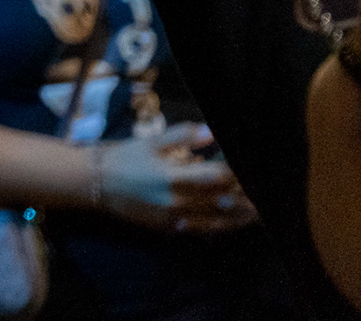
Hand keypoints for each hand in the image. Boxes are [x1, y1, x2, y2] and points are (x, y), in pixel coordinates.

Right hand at [93, 122, 257, 233]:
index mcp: (173, 177)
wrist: (95, 184)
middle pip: (224, 200)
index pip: (218, 177)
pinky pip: (205, 229)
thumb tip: (212, 131)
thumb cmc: (123, 158)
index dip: (238, 171)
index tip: (251, 163)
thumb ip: (182, 136)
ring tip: (260, 208)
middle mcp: (178, 201)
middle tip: (265, 188)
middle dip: (247, 195)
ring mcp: (175, 218)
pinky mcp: (171, 228)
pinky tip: (234, 219)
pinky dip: (224, 225)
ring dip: (242, 215)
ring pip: (219, 219)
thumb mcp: (150, 142)